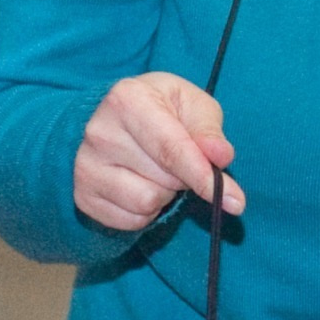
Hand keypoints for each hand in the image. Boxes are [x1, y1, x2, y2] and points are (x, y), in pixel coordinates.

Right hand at [73, 73, 245, 231]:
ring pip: (146, 203)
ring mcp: (86, 166)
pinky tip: (140, 184)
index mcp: (127, 100)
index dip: (205, 178)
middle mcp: (100, 132)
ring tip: (156, 171)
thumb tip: (221, 157)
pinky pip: (131, 220)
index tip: (236, 202)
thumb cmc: (160, 108)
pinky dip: (146, 211)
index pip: (172, 150)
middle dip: (183, 177)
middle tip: (177, 160)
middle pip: (165, 180)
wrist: (112, 118)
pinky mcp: (83, 195)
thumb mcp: (190, 104)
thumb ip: (208, 130)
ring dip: (164, 194)